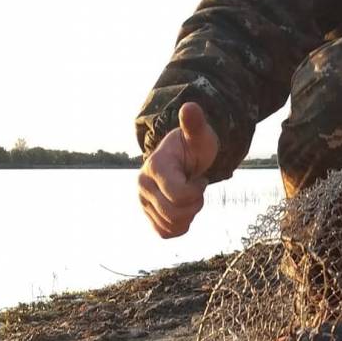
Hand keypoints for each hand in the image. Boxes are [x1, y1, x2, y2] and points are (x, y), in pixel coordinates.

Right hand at [138, 102, 219, 237]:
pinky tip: (183, 208)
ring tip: (189, 196)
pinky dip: (180, 225)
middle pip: (176, 214)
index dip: (197, 190)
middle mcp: (142, 186)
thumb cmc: (194, 146)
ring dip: (189, 214)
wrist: (183, 159)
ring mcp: (142, 202)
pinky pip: (166, 233)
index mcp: (155, 167)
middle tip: (196, 187)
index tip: (199, 177)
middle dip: (195, 203)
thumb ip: (195, 124)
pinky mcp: (147, 216)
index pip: (180, 196)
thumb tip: (190, 107)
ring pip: (172, 226)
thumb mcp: (198, 135)